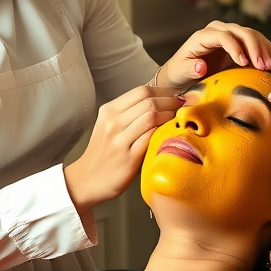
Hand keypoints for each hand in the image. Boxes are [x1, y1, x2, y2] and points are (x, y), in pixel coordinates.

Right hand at [64, 85, 182, 214]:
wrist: (88, 179)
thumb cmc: (104, 151)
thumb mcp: (109, 125)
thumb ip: (129, 112)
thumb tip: (160, 100)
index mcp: (109, 110)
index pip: (141, 91)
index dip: (163, 91)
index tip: (175, 95)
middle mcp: (112, 122)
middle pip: (148, 101)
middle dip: (170, 100)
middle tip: (182, 105)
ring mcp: (119, 140)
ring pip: (151, 116)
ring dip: (169, 114)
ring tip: (178, 117)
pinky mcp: (128, 158)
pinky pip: (151, 137)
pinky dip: (163, 131)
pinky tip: (170, 132)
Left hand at [156, 21, 270, 91]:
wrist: (183, 74)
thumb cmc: (179, 73)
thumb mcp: (180, 73)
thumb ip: (189, 69)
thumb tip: (201, 66)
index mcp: (203, 36)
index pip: (224, 36)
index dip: (236, 48)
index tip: (244, 63)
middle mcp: (218, 30)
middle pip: (242, 32)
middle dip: (255, 48)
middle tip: (264, 67)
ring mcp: (230, 34)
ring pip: (253, 35)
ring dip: (265, 50)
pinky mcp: (240, 43)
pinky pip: (258, 43)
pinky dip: (268, 53)